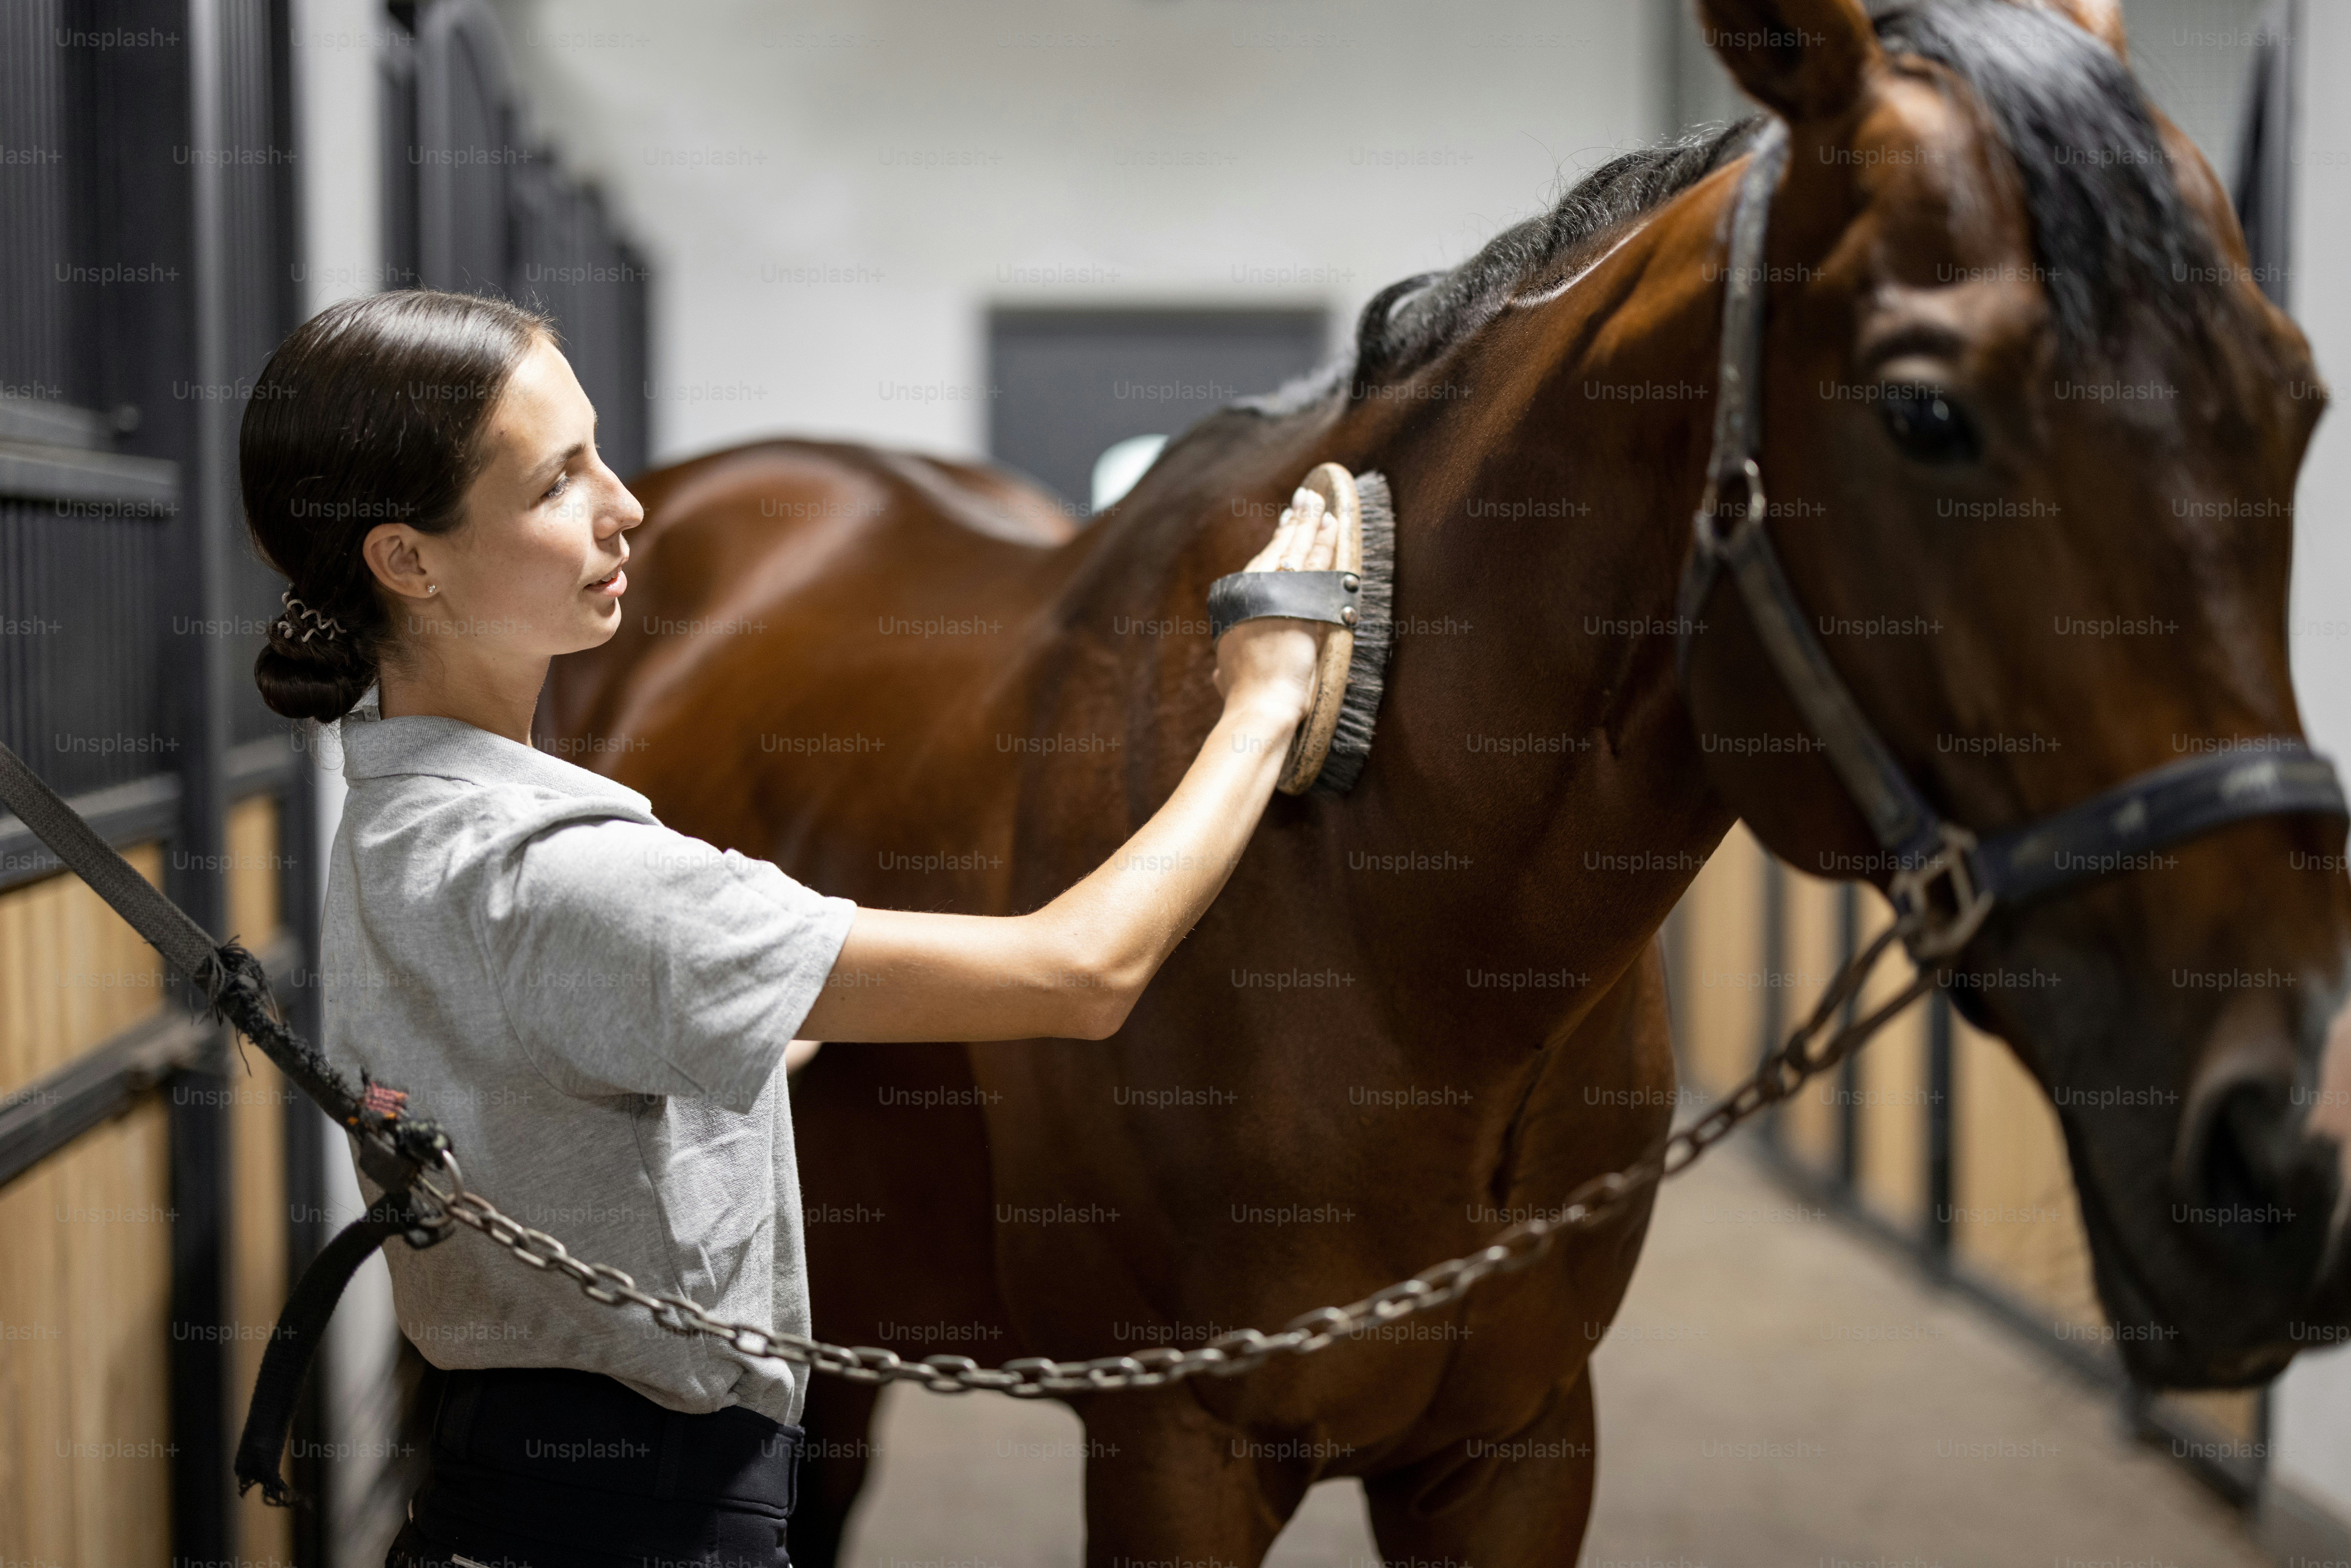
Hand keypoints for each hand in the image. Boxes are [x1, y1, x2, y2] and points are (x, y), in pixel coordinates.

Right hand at [1212, 487, 1340, 724]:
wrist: (1259, 702)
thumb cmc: (1245, 697)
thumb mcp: (1227, 679)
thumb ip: (1223, 673)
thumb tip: (1218, 677)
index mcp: (1235, 607)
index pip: (1258, 568)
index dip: (1273, 546)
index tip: (1283, 527)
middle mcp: (1250, 592)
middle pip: (1275, 550)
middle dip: (1291, 524)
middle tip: (1304, 501)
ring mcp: (1273, 591)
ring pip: (1294, 548)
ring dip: (1308, 523)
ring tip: (1319, 502)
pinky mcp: (1298, 595)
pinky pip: (1314, 560)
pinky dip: (1323, 539)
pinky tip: (1330, 522)